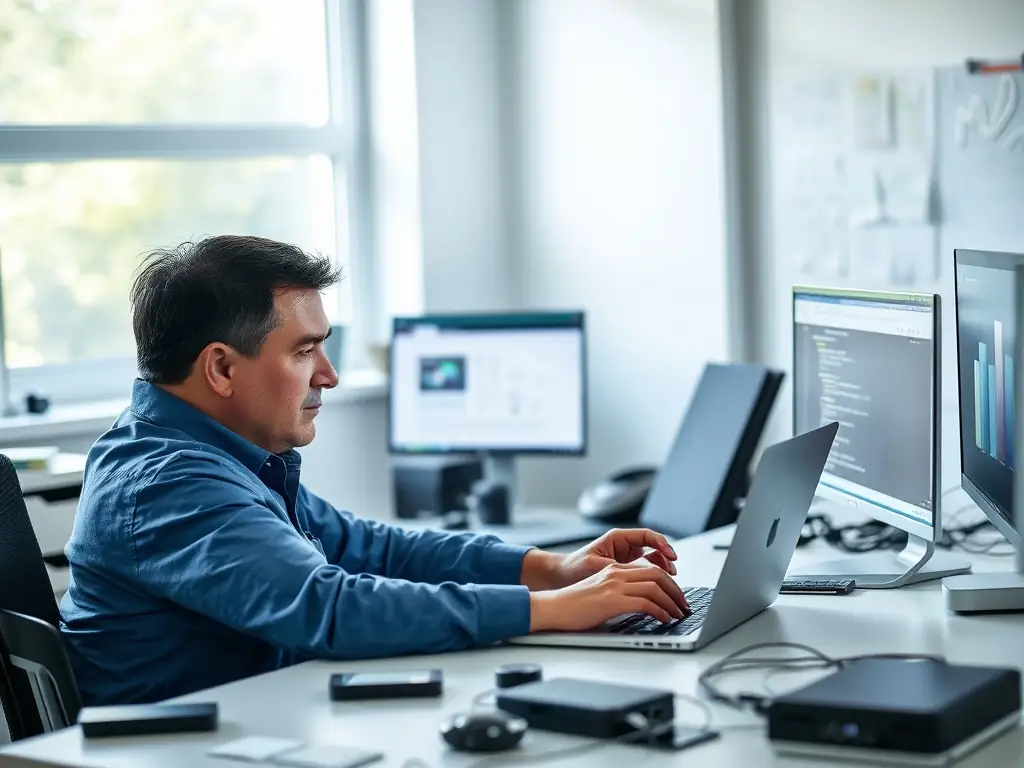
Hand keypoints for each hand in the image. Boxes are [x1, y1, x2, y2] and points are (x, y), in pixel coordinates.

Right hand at [529, 561, 689, 631]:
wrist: (554, 607)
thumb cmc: (574, 606)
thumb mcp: (602, 594)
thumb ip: (621, 594)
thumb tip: (643, 607)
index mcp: (615, 570)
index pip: (650, 569)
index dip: (669, 583)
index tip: (677, 597)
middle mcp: (616, 574)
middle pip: (657, 575)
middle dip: (676, 591)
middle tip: (684, 606)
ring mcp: (615, 586)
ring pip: (655, 587)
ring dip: (672, 602)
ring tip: (678, 614)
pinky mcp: (612, 600)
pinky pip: (645, 603)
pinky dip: (660, 611)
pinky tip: (664, 619)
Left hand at [553, 528, 678, 587]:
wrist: (561, 578)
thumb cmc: (574, 568)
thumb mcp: (597, 567)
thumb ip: (619, 568)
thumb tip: (641, 574)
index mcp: (617, 538)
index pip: (647, 536)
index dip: (662, 544)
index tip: (671, 556)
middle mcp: (624, 545)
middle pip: (654, 548)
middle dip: (667, 559)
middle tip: (675, 574)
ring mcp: (627, 558)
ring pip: (652, 560)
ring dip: (663, 569)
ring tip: (670, 582)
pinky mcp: (627, 571)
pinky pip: (646, 571)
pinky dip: (655, 578)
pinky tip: (659, 588)